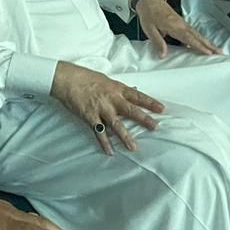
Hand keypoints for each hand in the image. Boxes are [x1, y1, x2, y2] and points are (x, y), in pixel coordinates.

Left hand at [0, 163, 68, 229]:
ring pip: (34, 218)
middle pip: (37, 221)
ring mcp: (8, 210)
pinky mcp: (6, 210)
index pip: (26, 229)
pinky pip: (27, 217)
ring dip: (50, 227)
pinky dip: (39, 223)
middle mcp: (8, 213)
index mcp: (0, 220)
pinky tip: (44, 229)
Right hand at [50, 61, 165, 154]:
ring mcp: (101, 109)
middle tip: (155, 127)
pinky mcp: (90, 117)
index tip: (162, 109)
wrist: (67, 79)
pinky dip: (104, 142)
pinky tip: (110, 152)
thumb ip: (119, 88)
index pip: (137, 96)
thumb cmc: (86, 77)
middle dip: (144, 119)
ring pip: (116, 125)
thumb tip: (133, 91)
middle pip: (131, 111)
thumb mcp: (106, 80)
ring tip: (133, 147)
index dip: (150, 102)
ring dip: (126, 136)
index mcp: (117, 88)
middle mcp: (111, 99)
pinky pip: (99, 132)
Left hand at [134, 0, 220, 57]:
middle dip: (209, 45)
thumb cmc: (148, 13)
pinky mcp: (181, 23)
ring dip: (207, 42)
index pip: (189, 38)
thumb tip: (163, 54)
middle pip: (198, 36)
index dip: (199, 46)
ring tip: (216, 50)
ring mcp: (182, 23)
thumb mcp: (149, 28)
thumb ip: (157, 42)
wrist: (148, 0)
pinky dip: (200, 39)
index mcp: (174, 26)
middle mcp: (181, 24)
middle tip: (220, 53)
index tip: (208, 52)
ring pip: (197, 34)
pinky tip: (204, 44)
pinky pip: (193, 32)